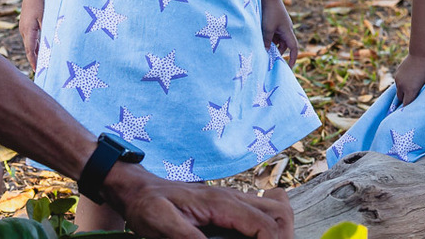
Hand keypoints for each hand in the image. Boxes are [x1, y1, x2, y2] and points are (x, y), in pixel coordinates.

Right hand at [18, 0, 44, 70]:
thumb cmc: (41, 4)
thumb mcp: (45, 18)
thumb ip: (48, 30)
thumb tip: (51, 42)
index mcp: (29, 31)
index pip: (30, 50)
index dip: (34, 61)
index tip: (37, 70)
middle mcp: (24, 31)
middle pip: (29, 49)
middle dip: (34, 60)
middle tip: (40, 70)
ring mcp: (24, 28)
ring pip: (29, 45)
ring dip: (34, 53)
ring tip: (40, 64)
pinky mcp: (26, 26)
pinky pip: (30, 39)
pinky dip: (34, 46)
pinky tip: (39, 50)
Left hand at [108, 164, 292, 238]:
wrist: (140, 189)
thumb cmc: (148, 206)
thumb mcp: (161, 225)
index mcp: (221, 203)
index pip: (265, 225)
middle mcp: (233, 197)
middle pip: (280, 215)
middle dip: (284, 238)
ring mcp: (234, 199)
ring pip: (277, 210)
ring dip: (280, 231)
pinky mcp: (231, 205)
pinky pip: (264, 211)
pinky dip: (272, 226)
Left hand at [261, 0, 298, 65]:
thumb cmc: (270, 12)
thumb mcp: (267, 29)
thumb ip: (267, 41)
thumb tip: (266, 52)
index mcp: (288, 31)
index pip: (294, 48)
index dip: (293, 58)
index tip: (289, 67)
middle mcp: (287, 29)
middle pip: (286, 45)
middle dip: (279, 52)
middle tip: (271, 59)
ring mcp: (282, 26)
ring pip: (279, 40)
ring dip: (273, 45)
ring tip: (264, 49)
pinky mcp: (277, 23)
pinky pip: (276, 34)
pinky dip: (271, 38)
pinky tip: (263, 39)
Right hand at [393, 53, 424, 105]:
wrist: (422, 53)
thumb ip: (420, 93)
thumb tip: (418, 101)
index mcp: (411, 90)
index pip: (406, 106)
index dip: (408, 110)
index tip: (411, 113)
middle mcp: (402, 86)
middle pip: (400, 99)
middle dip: (405, 100)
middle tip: (412, 101)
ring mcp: (398, 79)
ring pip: (398, 90)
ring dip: (404, 91)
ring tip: (412, 88)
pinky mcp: (397, 72)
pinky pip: (398, 82)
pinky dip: (403, 83)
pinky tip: (411, 79)